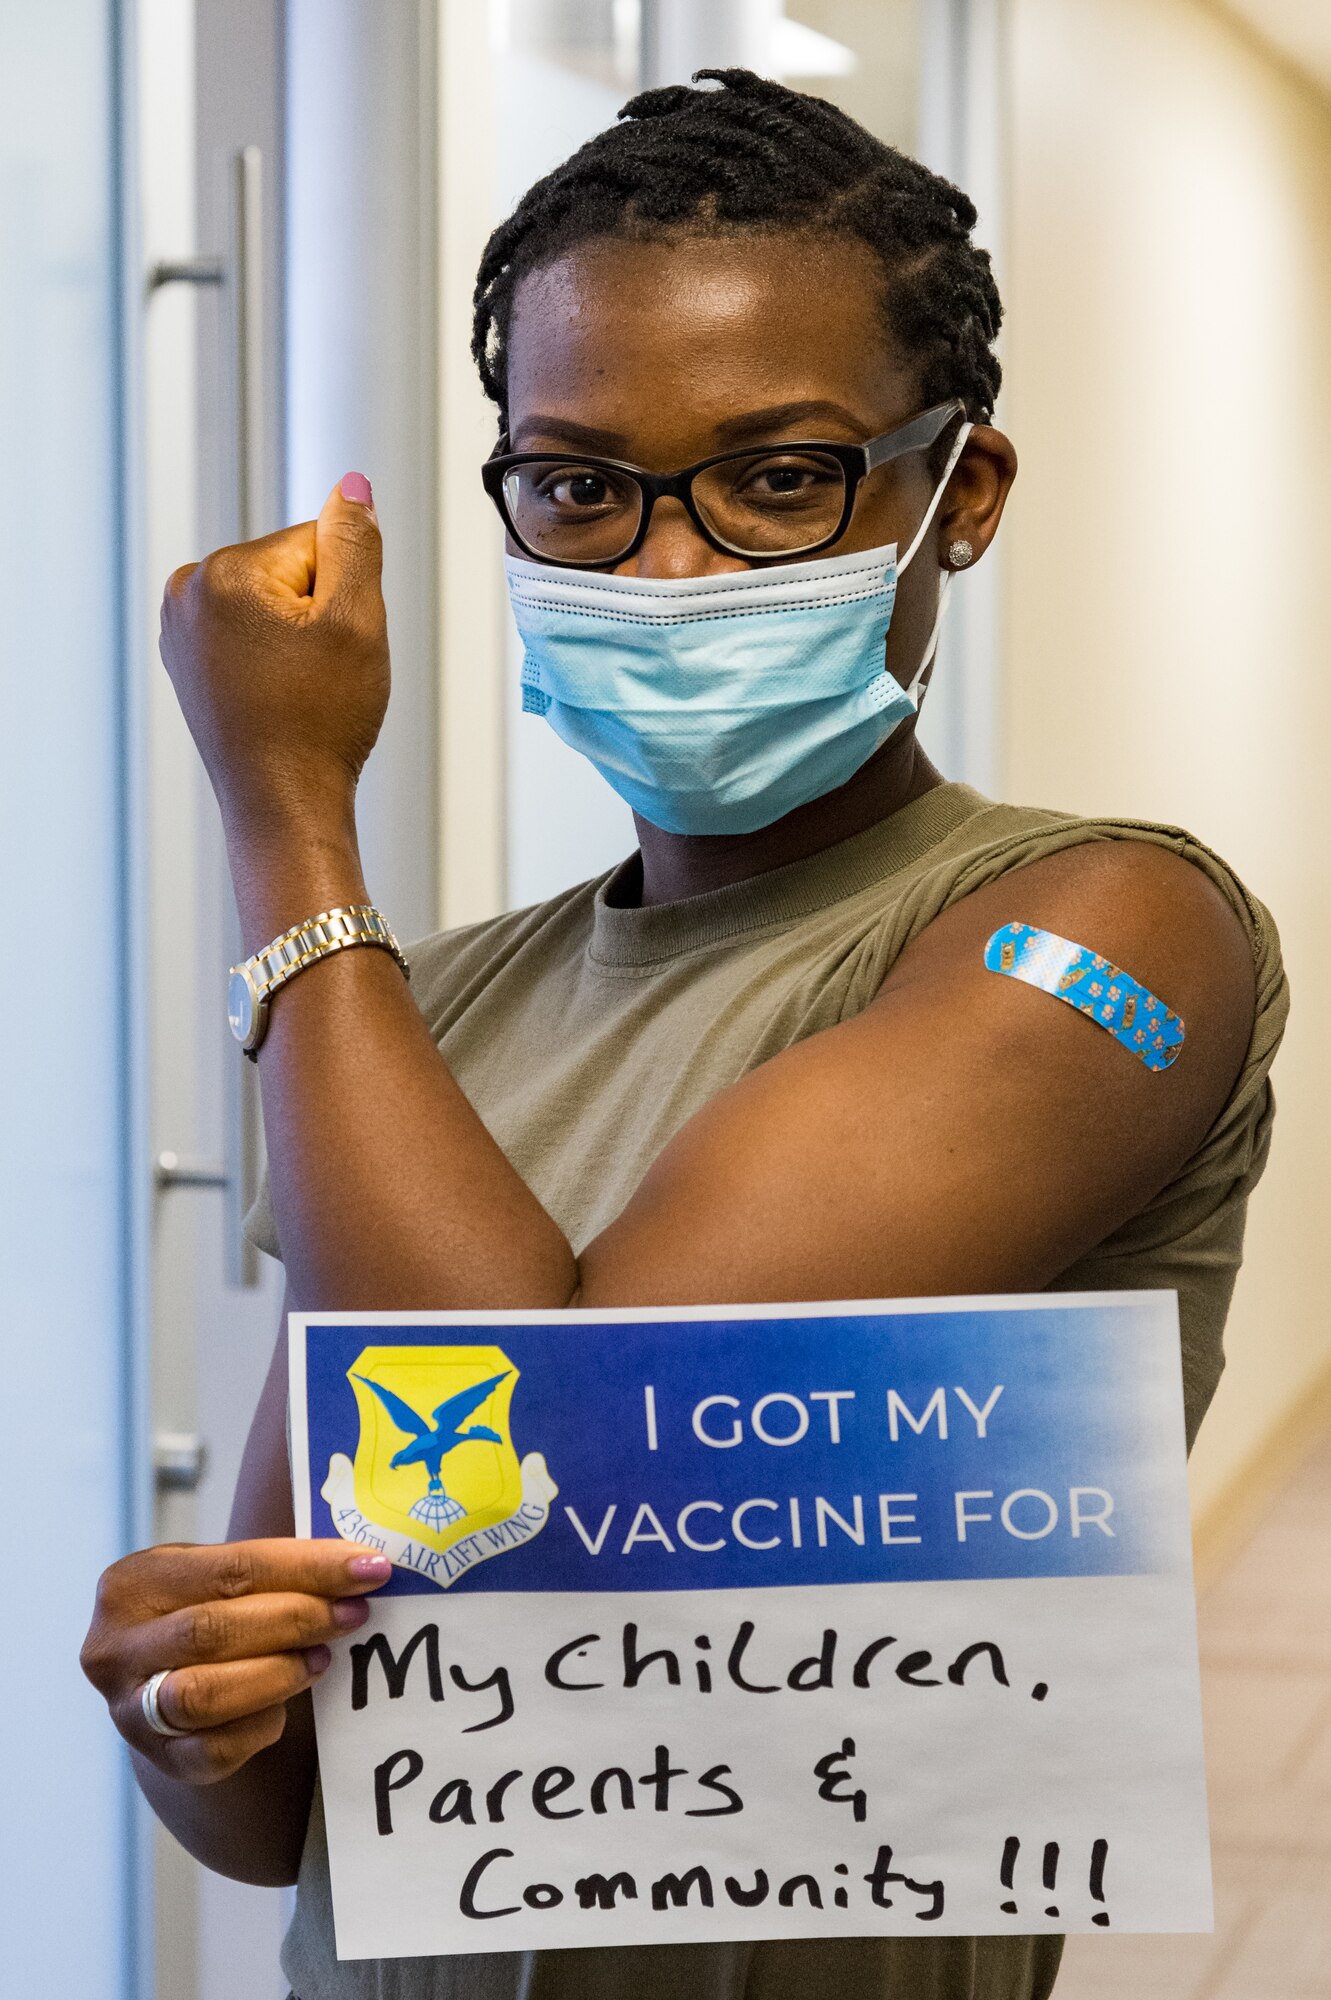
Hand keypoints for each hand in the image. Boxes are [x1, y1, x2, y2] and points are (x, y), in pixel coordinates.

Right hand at [80, 1537, 390, 1783]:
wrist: (174, 1686)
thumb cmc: (214, 1614)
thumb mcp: (220, 1576)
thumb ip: (275, 1568)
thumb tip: (362, 1565)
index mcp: (133, 1583)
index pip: (232, 1566)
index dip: (308, 1566)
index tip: (369, 1568)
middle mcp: (116, 1647)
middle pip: (214, 1629)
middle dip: (297, 1618)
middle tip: (354, 1613)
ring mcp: (129, 1710)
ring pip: (204, 1694)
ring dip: (278, 1673)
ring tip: (322, 1659)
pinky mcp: (159, 1761)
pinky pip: (213, 1752)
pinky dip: (259, 1727)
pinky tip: (285, 1708)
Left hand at [159, 475, 387, 841]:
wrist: (285, 804)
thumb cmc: (319, 726)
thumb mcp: (356, 621)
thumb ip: (355, 541)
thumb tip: (352, 487)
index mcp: (223, 573)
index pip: (317, 543)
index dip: (344, 594)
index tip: (332, 647)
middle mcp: (187, 593)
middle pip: (289, 571)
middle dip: (317, 615)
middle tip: (319, 674)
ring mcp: (181, 630)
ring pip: (272, 605)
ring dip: (297, 639)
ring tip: (297, 690)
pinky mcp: (188, 662)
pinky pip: (250, 637)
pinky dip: (273, 661)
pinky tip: (278, 699)